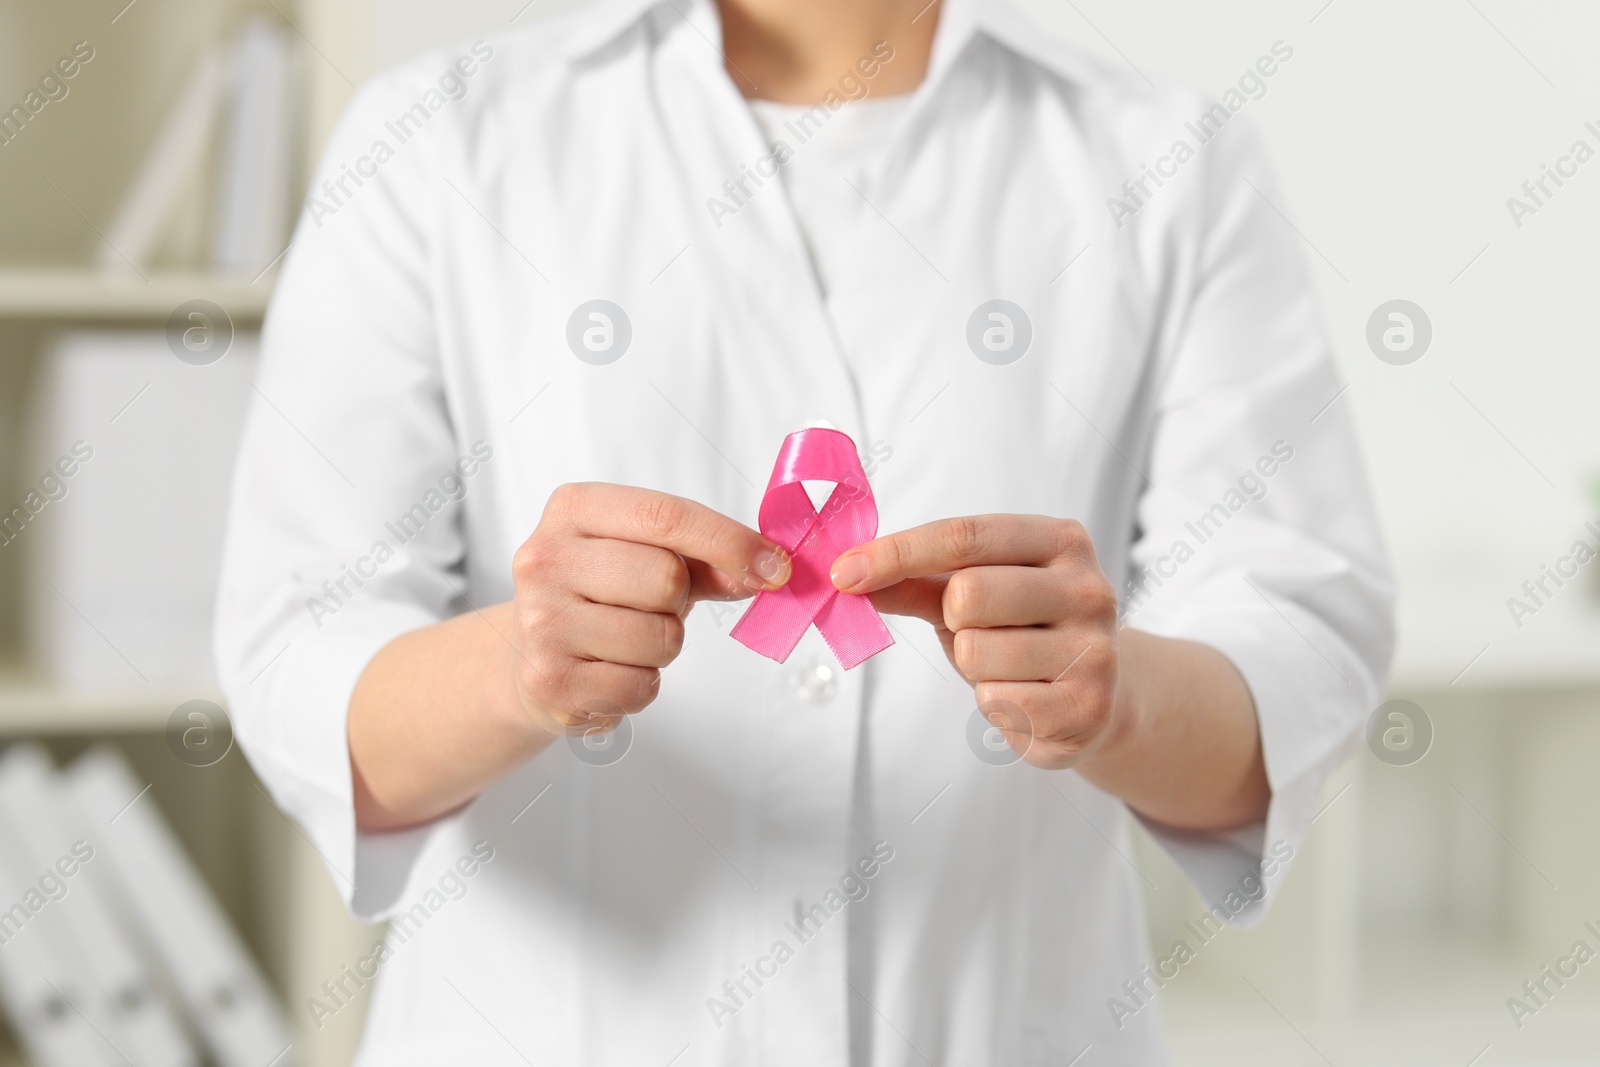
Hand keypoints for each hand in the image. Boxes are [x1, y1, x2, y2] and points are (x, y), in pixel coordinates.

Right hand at [510, 483, 789, 736]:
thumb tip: (770, 570)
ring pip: (659, 638)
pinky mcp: (549, 680)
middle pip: (666, 578)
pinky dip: (642, 685)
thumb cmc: (602, 593)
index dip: (729, 542)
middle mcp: (545, 559)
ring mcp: (540, 622)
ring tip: (627, 638)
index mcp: (572, 509)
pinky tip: (610, 671)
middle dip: (679, 600)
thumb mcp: (646, 554)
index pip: (665, 516)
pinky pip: (641, 687)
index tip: (776, 567)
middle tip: (653, 605)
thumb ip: (707, 557)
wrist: (524, 654)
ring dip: (663, 646)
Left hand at [830, 515, 1125, 769]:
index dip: (896, 553)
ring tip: (1006, 667)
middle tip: (977, 629)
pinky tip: (1025, 696)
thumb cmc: (1023, 634)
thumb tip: (848, 573)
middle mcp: (1089, 588)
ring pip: (975, 651)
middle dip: (951, 618)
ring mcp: (1094, 648)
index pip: (964, 536)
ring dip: (972, 666)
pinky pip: (995, 701)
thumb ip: (915, 579)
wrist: (1097, 700)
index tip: (843, 572)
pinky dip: (993, 701)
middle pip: (967, 592)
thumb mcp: (973, 593)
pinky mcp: (1088, 705)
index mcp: (1061, 541)